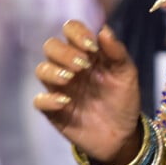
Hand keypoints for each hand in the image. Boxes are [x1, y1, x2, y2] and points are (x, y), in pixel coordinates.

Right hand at [34, 21, 142, 164]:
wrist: (122, 135)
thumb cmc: (123, 99)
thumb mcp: (126, 74)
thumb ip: (117, 52)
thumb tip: (103, 30)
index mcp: (87, 53)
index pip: (70, 29)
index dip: (76, 32)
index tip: (91, 46)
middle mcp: (69, 66)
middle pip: (51, 46)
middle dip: (64, 53)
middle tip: (83, 65)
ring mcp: (60, 88)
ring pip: (41, 69)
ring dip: (53, 71)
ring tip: (71, 79)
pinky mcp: (54, 111)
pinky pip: (39, 100)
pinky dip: (49, 99)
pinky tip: (66, 102)